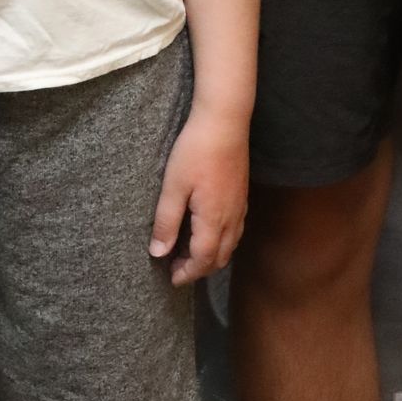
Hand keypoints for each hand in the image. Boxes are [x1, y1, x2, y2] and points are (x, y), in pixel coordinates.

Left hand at [150, 109, 248, 284]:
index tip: (172, 278)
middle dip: (199, 269)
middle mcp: (232, 218)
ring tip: (190, 253)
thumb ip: (166, 222)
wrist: (224, 123)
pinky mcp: (242, 195)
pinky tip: (209, 231)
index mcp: (213, 220)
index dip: (188, 273)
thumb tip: (159, 253)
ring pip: (230, 245)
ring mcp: (240, 207)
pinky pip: (236, 230)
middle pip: (219, 257)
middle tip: (177, 268)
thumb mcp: (173, 187)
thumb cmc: (195, 152)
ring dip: (212, 256)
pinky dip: (222, 241)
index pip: (203, 260)